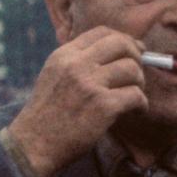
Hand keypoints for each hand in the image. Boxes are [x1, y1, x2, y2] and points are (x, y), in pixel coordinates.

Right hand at [4, 27, 147, 176]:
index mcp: (64, 55)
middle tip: (137, 73)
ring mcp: (90, 85)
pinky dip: (141, 104)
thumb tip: (116, 53)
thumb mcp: (54, 75)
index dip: (124, 39)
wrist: (35, 144)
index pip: (102, 32)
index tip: (134, 51)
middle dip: (137, 56)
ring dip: (139, 83)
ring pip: (132, 69)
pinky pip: (135, 95)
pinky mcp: (103, 106)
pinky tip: (136, 110)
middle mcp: (77, 65)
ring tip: (133, 96)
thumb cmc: (48, 114)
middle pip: (122, 44)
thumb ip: (78, 62)